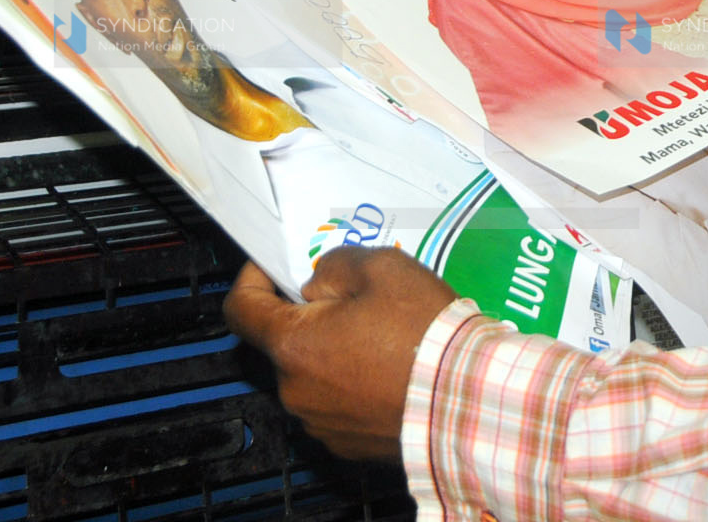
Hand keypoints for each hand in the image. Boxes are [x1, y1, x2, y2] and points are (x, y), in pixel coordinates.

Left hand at [223, 247, 456, 459]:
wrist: (466, 398)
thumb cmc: (424, 332)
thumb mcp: (384, 267)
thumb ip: (336, 264)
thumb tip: (318, 280)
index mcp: (294, 343)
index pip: (241, 309)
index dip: (251, 280)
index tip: (271, 269)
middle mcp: (296, 389)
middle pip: (289, 341)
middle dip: (316, 318)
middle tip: (362, 303)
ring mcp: (320, 422)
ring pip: (315, 374)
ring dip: (337, 354)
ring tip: (387, 341)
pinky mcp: (347, 443)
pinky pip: (339, 405)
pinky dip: (356, 387)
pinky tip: (391, 374)